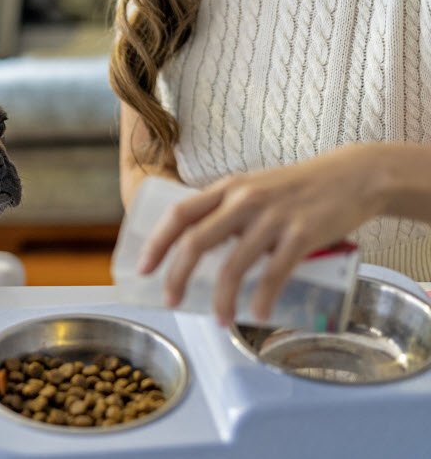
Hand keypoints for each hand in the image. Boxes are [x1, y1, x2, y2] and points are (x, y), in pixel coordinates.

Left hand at [136, 144, 385, 325]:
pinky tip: (258, 314)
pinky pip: (275, 274)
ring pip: (234, 265)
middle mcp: (244, 200)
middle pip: (196, 241)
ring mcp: (273, 217)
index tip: (143, 269)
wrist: (354, 176)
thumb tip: (197, 248)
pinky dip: (262, 299)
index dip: (157, 242)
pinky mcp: (302, 234)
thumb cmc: (297, 188)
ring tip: (219, 321)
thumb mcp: (254, 188)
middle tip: (169, 301)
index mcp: (227, 189)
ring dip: (222, 299)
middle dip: (177, 276)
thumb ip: (226, 212)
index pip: (179, 214)